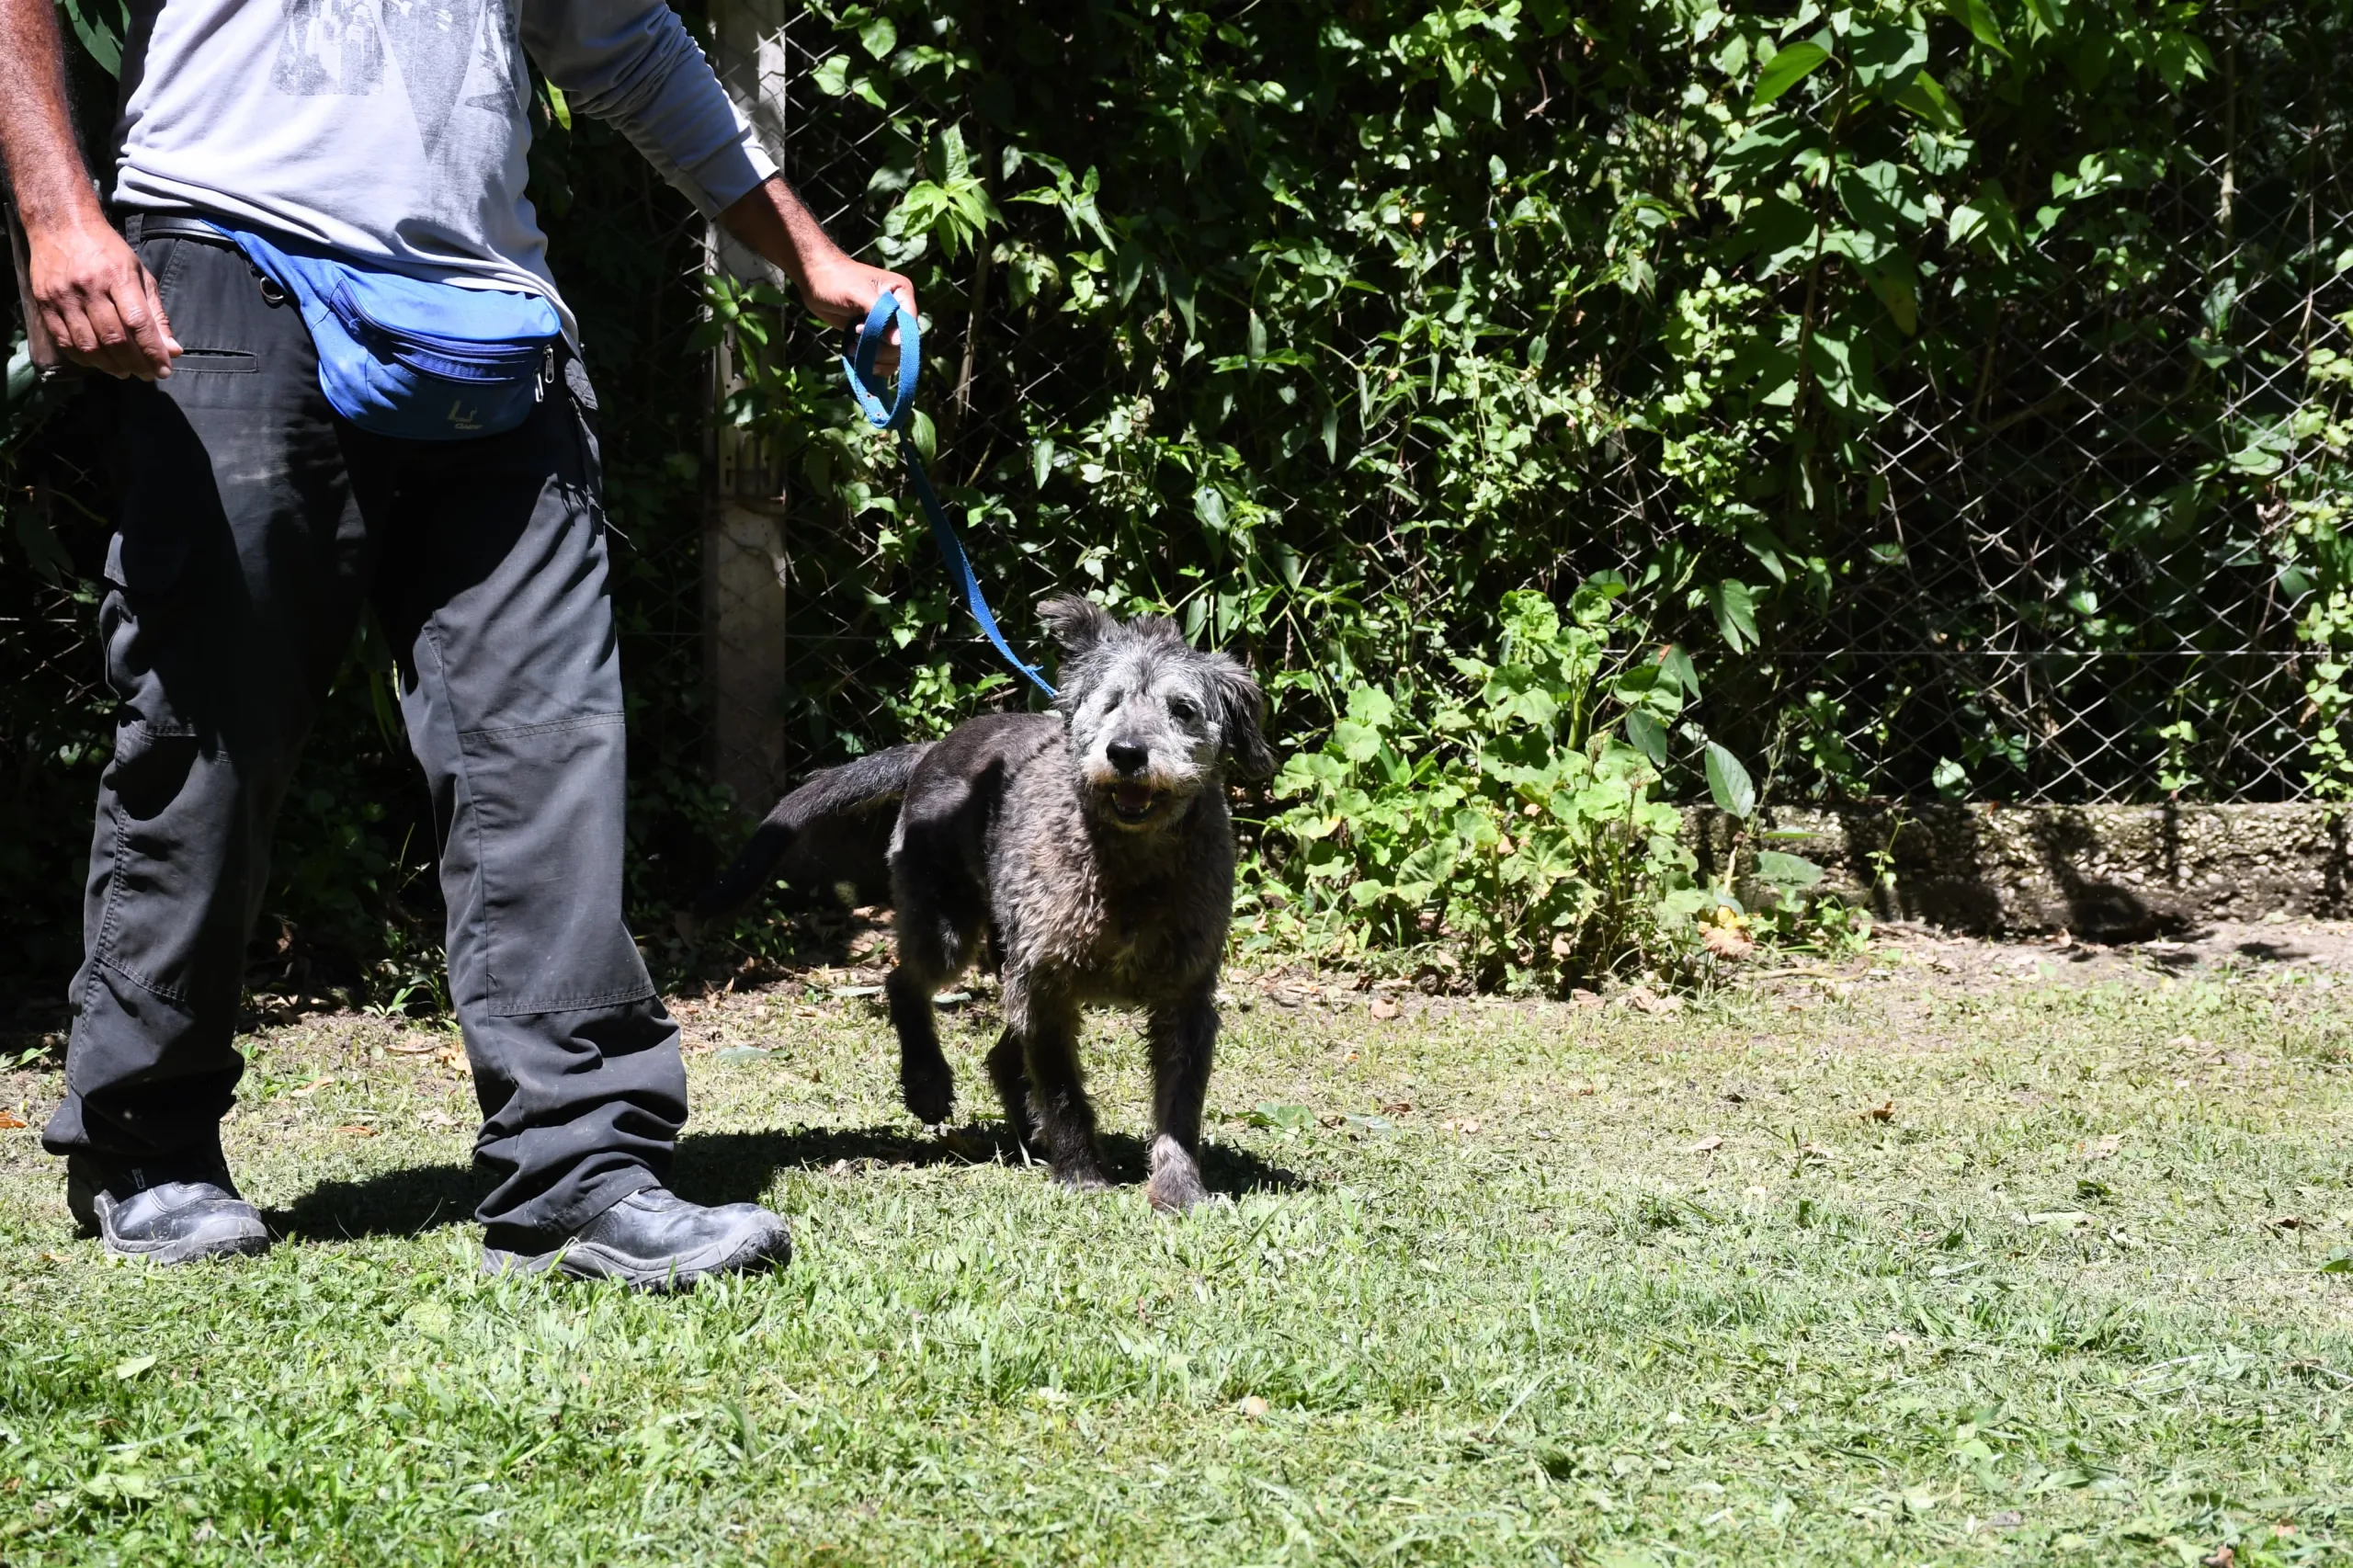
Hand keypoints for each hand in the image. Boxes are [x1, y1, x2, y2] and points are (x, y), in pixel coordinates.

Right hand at [29, 213, 179, 379]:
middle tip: (146, 374)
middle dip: (134, 363)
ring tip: (124, 372)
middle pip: (114, 338)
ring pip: (88, 344)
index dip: (153, 351)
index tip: (164, 370)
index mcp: (118, 277)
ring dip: (110, 366)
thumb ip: (156, 313)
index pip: (138, 323)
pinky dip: (84, 357)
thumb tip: (172, 350)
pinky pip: (64, 340)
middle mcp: (90, 287)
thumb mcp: (140, 274)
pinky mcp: (44, 302)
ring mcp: (64, 296)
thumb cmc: (107, 251)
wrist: (60, 225)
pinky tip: (98, 361)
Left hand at [800, 252, 915, 376]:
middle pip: (903, 343)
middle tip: (855, 338)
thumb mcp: (857, 294)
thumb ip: (879, 316)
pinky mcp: (875, 334)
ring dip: (873, 356)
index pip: (909, 324)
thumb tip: (898, 342)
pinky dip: (868, 359)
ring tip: (851, 346)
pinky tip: (850, 349)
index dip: (892, 336)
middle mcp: (899, 309)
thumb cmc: (835, 279)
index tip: (861, 329)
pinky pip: (882, 357)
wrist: (816, 280)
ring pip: (894, 354)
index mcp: (902, 293)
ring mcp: (888, 324)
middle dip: (880, 348)